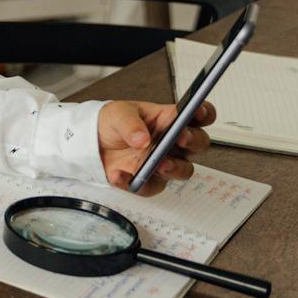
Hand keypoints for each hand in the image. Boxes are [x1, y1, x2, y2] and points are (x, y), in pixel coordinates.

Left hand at [97, 99, 215, 194]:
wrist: (93, 143)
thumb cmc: (113, 123)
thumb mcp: (118, 114)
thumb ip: (130, 124)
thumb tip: (142, 138)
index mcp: (170, 120)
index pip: (197, 115)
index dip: (204, 113)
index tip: (199, 110)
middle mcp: (172, 143)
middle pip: (199, 143)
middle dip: (193, 140)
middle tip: (181, 137)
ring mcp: (164, 163)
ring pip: (184, 170)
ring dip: (175, 167)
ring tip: (159, 163)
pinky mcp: (150, 181)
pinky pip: (150, 187)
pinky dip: (136, 183)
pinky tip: (120, 174)